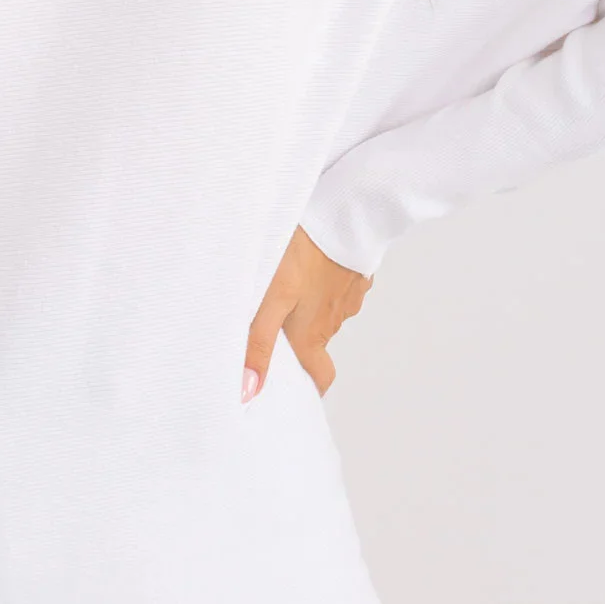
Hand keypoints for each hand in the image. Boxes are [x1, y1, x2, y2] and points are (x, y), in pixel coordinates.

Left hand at [244, 225, 371, 400]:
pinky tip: (309, 263)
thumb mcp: (272, 299)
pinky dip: (324, 280)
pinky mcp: (355, 270)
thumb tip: (249, 390)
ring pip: (326, 311)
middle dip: (300, 341)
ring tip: (287, 288)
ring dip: (310, 306)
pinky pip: (338, 284)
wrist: (345, 213)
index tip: (294, 387)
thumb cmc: (305, 256)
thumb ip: (259, 342)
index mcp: (313, 333)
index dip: (309, 386)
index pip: (321, 377)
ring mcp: (349, 294)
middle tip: (275, 326)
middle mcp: (334, 320)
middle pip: (318, 342)